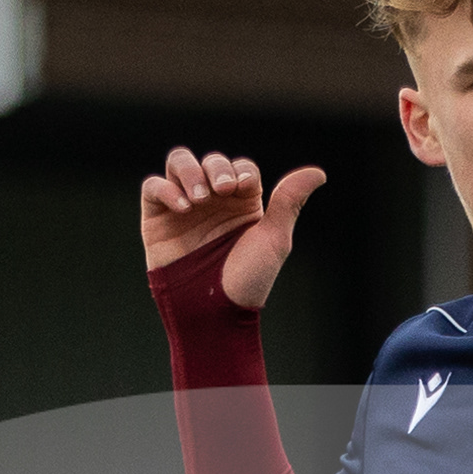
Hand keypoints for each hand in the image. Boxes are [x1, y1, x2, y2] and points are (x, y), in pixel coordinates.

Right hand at [140, 147, 326, 311]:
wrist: (212, 312)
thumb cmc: (247, 281)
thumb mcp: (274, 240)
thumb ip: (289, 202)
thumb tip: (319, 173)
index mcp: (242, 205)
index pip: (241, 168)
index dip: (241, 171)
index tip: (244, 188)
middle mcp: (213, 202)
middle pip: (211, 161)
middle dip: (217, 168)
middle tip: (223, 190)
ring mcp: (183, 207)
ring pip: (180, 163)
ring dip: (190, 171)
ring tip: (200, 198)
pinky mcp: (157, 218)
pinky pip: (154, 187)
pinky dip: (166, 189)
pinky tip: (183, 207)